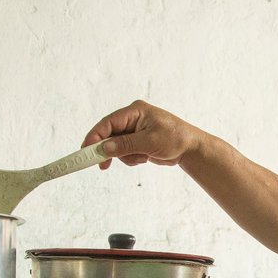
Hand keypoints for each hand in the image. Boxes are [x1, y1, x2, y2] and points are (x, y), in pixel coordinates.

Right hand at [82, 100, 204, 169]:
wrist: (190, 148)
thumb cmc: (175, 139)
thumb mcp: (149, 142)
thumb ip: (125, 145)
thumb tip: (104, 148)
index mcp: (134, 111)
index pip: (107, 123)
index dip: (94, 137)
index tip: (86, 151)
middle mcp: (131, 119)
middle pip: (108, 135)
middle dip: (108, 150)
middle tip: (102, 165)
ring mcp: (133, 130)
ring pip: (115, 146)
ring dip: (125, 156)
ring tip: (141, 158)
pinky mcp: (136, 141)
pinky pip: (124, 152)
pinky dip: (131, 158)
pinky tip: (144, 158)